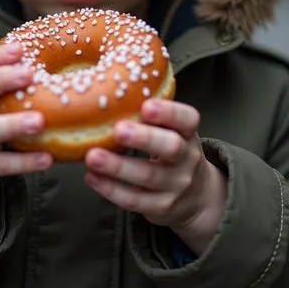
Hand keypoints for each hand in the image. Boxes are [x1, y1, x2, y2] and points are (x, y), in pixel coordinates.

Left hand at [85, 99, 226, 255]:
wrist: (196, 197)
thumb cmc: (172, 150)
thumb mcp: (173, 130)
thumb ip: (152, 112)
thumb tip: (111, 80)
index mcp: (188, 133)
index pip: (187, 119)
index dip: (169, 112)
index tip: (146, 105)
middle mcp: (186, 159)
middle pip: (171, 148)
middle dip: (144, 138)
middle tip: (118, 130)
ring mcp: (175, 186)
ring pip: (148, 176)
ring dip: (118, 166)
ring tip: (92, 156)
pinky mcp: (161, 207)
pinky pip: (135, 200)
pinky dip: (110, 189)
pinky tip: (91, 177)